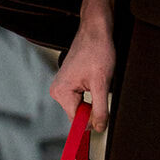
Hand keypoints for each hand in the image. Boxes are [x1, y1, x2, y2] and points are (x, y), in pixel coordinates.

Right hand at [51, 0, 115, 130]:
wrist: (96, 30)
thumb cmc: (98, 51)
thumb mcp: (102, 84)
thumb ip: (99, 109)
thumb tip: (98, 129)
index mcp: (61, 92)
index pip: (76, 121)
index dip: (91, 121)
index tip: (102, 123)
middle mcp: (57, 91)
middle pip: (78, 115)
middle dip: (93, 108)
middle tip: (102, 90)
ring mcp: (62, 87)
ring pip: (81, 107)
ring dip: (94, 100)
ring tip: (98, 81)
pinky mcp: (68, 83)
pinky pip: (81, 99)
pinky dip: (92, 95)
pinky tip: (96, 80)